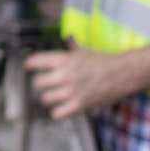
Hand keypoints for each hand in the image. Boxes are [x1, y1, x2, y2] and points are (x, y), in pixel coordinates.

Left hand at [24, 44, 138, 119]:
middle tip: (42, 85)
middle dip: (39, 85)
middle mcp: (64, 75)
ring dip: (47, 99)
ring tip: (51, 97)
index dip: (29, 65)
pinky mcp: (78, 105)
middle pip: (38, 83)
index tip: (27, 67)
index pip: (36, 61)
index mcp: (63, 59)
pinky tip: (60, 109)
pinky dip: (57, 113)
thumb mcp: (85, 50)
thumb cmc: (104, 61)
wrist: (122, 74)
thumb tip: (69, 37)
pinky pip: (58, 113)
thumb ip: (73, 45)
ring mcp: (71, 91)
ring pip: (45, 99)